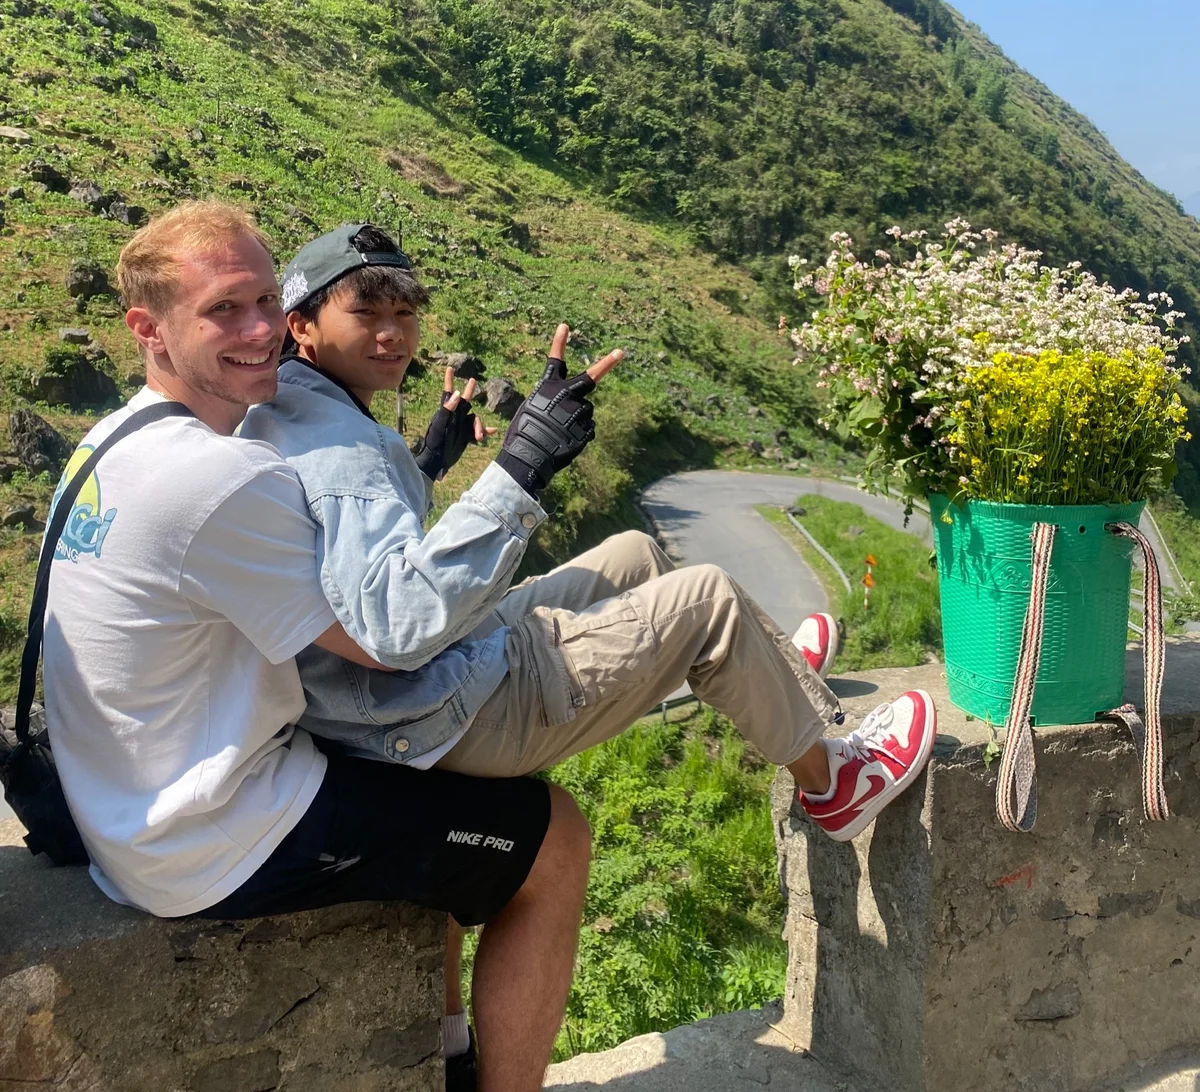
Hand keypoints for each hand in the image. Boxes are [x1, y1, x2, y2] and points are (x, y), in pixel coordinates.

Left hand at [413, 368, 496, 480]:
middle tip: (472, 380)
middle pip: (465, 401)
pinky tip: (492, 432)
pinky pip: (477, 431)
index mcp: (447, 411)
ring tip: (479, 437)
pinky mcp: (465, 436)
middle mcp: (455, 416)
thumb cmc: (435, 441)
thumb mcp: (441, 424)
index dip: (449, 380)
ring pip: (475, 420)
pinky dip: (485, 431)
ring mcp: (460, 426)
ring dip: (479, 427)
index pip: (448, 392)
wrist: (437, 460)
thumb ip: (448, 409)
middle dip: (469, 391)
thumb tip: (458, 394)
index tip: (450, 368)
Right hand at [496, 323, 623, 497]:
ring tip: (561, 431)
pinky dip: (580, 435)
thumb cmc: (524, 433)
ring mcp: (578, 410)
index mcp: (549, 387)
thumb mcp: (531, 410)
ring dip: (577, 419)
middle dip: (607, 363)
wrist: (530, 454)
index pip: (555, 360)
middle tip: (620, 353)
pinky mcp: (586, 427)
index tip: (565, 326)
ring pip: (586, 410)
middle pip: (591, 377)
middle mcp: (566, 394)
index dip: (559, 343)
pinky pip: (587, 428)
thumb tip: (565, 406)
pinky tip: (567, 441)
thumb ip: (551, 402)